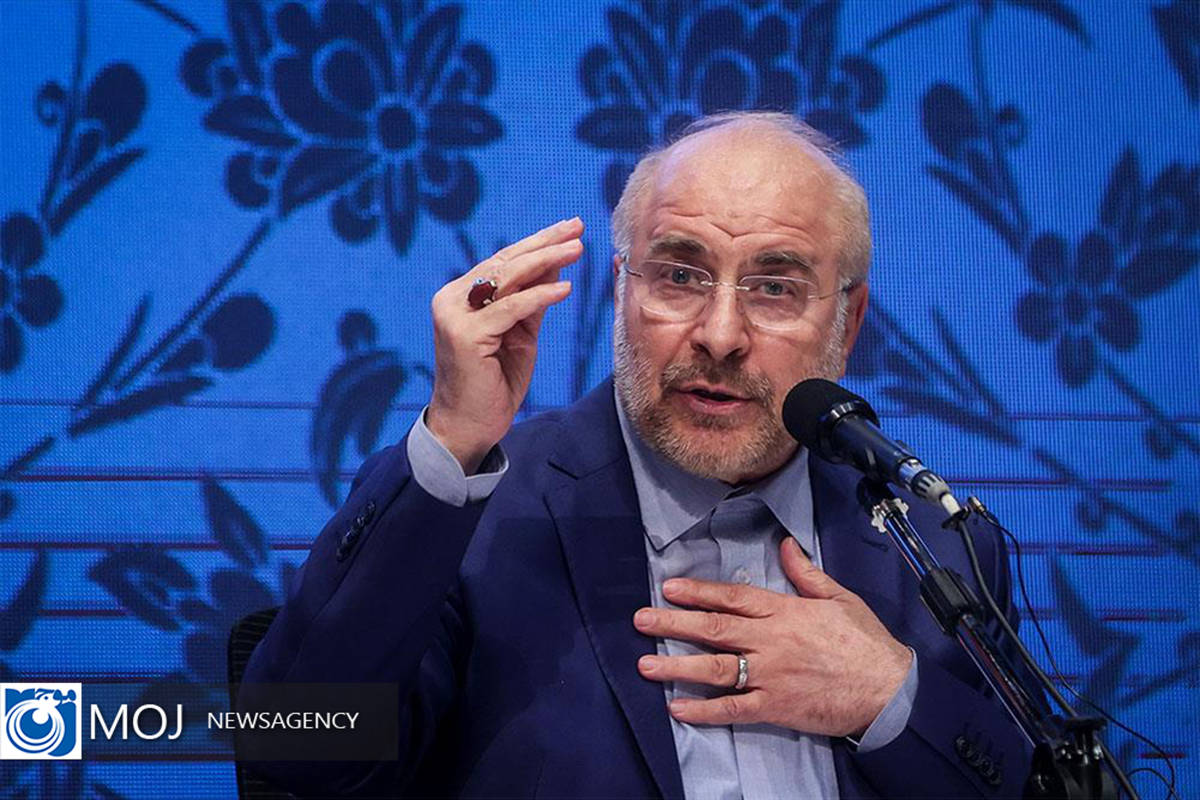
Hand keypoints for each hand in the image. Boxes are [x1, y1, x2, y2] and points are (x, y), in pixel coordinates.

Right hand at [426, 218, 582, 471]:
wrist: (469, 426)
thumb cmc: (494, 383)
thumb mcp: (519, 335)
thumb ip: (532, 301)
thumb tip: (556, 264)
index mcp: (460, 296)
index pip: (503, 262)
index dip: (537, 243)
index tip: (569, 229)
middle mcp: (452, 300)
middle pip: (505, 263)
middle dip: (544, 243)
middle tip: (577, 227)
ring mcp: (455, 317)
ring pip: (507, 279)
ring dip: (546, 261)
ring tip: (577, 249)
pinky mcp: (465, 336)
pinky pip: (511, 309)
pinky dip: (540, 297)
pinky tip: (565, 288)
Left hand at [634, 538, 911, 736]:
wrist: (889, 689)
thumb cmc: (866, 642)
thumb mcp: (839, 597)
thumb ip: (806, 573)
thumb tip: (785, 544)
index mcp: (785, 611)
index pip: (733, 597)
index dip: (698, 591)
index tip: (668, 587)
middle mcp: (771, 641)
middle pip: (714, 628)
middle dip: (673, 623)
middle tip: (640, 620)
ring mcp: (771, 675)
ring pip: (715, 669)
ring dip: (677, 666)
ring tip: (646, 664)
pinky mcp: (775, 707)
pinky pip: (733, 708)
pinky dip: (704, 710)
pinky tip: (677, 709)